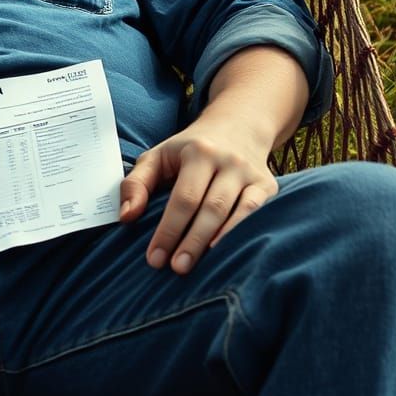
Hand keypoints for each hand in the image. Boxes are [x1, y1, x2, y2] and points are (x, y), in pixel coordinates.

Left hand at [119, 118, 277, 274]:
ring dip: (219, 243)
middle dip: (192, 242)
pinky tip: (230, 254)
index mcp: (198, 152)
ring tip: (200, 268)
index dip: (169, 230)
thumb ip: (136, 183)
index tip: (154, 257)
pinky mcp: (269, 186)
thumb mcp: (157, 156)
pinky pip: (260, 214)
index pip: (183, 198)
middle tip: (176, 268)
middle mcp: (228, 161)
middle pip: (211, 208)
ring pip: (239, 214)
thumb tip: (126, 216)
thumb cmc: (188, 149)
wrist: (236, 126)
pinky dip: (244, 234)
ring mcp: (251, 174)